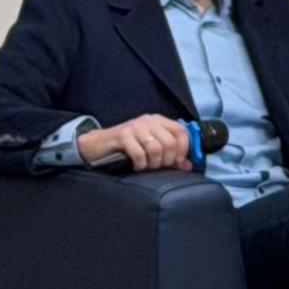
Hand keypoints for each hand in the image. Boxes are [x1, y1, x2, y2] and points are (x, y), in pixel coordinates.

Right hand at [77, 114, 195, 170]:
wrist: (100, 144)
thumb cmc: (128, 146)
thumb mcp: (151, 148)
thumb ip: (171, 155)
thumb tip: (188, 165)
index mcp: (159, 121)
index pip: (182, 131)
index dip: (184, 149)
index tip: (179, 162)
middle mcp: (149, 121)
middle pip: (170, 143)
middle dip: (167, 160)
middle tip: (159, 167)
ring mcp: (135, 127)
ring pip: (156, 149)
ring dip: (154, 163)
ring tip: (148, 167)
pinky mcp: (122, 135)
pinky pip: (139, 154)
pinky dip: (141, 165)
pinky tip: (138, 167)